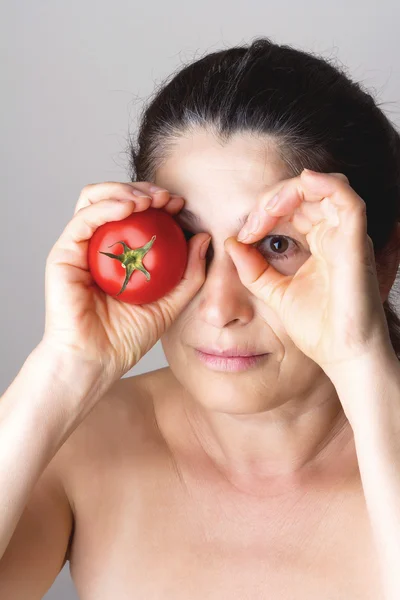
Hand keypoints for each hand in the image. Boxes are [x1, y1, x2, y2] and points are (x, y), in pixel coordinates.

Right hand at [41, 181, 210, 389]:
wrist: (97, 361)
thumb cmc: (127, 337)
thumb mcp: (170, 303)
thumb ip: (189, 274)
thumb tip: (202, 237)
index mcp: (118, 253)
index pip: (135, 214)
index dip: (158, 202)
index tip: (180, 205)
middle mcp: (97, 245)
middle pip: (114, 198)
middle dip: (143, 190)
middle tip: (167, 198)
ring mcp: (78, 248)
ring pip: (94, 198)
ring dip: (124, 190)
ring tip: (150, 200)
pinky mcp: (63, 254)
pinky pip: (84, 219)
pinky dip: (107, 205)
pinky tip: (130, 207)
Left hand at [224, 169, 393, 374]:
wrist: (340, 356)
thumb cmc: (318, 327)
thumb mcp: (275, 292)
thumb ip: (254, 268)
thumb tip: (232, 243)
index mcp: (320, 243)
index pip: (294, 207)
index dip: (265, 211)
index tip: (244, 235)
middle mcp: (336, 235)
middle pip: (305, 192)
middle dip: (271, 201)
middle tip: (250, 226)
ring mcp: (347, 237)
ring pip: (324, 187)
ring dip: (290, 191)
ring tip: (266, 211)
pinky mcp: (355, 244)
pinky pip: (347, 198)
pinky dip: (324, 183)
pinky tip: (301, 183)